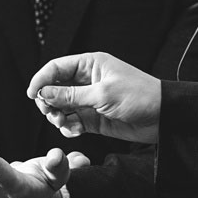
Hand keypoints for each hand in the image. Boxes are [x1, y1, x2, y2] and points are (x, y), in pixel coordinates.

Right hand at [27, 52, 162, 143]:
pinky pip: (73, 121)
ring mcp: (90, 100)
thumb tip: (44, 93)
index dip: (41, 79)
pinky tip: (74, 131)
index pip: (56, 68)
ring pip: (62, 107)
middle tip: (50, 113)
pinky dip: (69, 127)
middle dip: (49, 101)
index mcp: (90, 65)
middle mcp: (87, 81)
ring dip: (58, 116)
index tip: (32, 95)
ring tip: (64, 123)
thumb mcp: (103, 94)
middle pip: (55, 88)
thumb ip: (71, 95)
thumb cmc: (139, 96)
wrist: (164, 117)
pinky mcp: (94, 118)